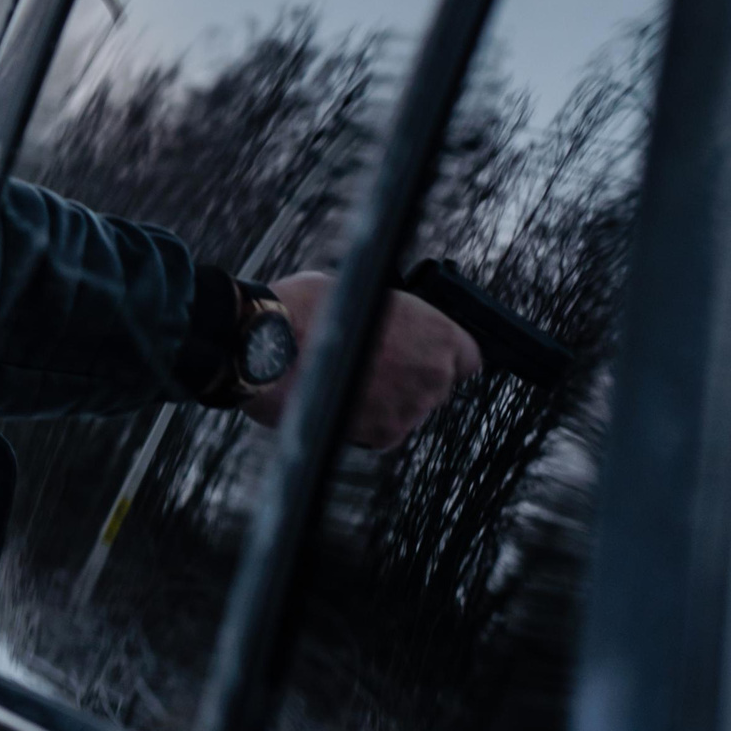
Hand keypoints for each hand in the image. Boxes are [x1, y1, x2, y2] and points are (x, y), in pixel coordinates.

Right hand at [239, 270, 481, 450]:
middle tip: (374, 361)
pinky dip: (365, 419)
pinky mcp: (380, 436)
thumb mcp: (358, 293)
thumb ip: (390, 314)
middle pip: (437, 383)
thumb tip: (390, 322)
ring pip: (409, 408)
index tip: (424, 351)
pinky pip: (383, 431)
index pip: (469, 355)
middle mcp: (431, 376)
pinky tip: (337, 398)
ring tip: (346, 379)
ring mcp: (408, 410)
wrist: (261, 348)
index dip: (442, 353)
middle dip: (409, 374)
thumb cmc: (302, 313)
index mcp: (436, 334)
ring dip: (387, 398)